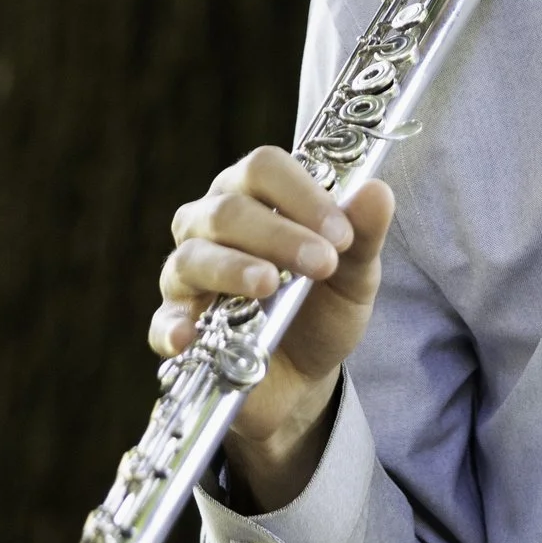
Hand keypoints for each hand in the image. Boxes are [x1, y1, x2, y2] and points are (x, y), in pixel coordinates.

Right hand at [152, 146, 396, 506]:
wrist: (305, 375)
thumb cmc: (323, 304)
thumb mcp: (354, 273)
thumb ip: (364, 233)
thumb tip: (378, 192)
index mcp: (255, 194)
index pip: (264, 168)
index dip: (301, 193)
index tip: (340, 233)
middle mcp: (211, 224)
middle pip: (227, 211)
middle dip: (277, 235)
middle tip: (321, 263)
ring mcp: (187, 274)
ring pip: (193, 257)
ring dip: (232, 269)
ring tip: (267, 286)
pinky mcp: (177, 324)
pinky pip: (163, 321)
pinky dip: (173, 326)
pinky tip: (189, 337)